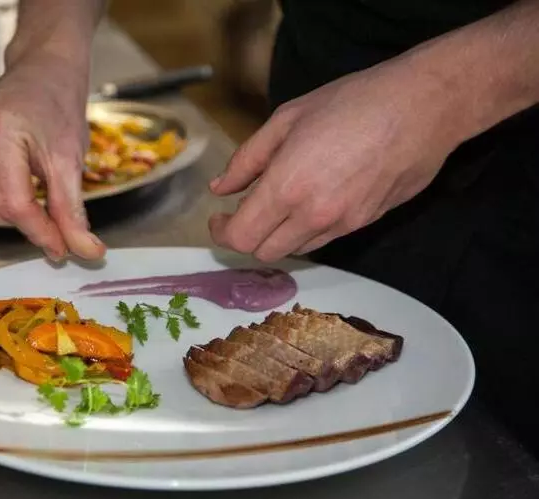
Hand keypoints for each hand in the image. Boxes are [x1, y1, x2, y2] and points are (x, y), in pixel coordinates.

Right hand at [0, 52, 104, 261]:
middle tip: (38, 208)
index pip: (13, 205)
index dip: (40, 233)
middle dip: (13, 221)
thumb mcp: (73, 159)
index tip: (60, 247)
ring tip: (8, 196)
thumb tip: (85, 251)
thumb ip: (72, 209)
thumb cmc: (57, 109)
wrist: (42, 73)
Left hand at [208, 56, 463, 261]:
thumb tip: (220, 188)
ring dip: (276, 236)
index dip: (223, 232)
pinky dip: (304, 231)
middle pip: (263, 252)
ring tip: (277, 205)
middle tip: (241, 213)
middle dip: (246, 237)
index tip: (218, 217)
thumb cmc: (353, 102)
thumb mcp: (287, 118)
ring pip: (294, 250)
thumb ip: (247, 159)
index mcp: (287, 186)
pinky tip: (309, 202)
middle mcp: (313, 214)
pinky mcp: (364, 224)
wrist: (424, 106)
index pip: (241, 237)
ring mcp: (342, 223)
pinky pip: (322, 240)